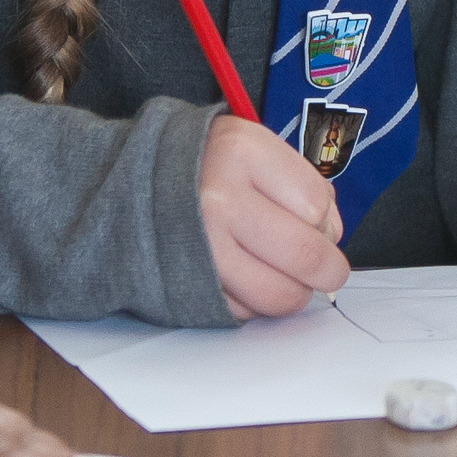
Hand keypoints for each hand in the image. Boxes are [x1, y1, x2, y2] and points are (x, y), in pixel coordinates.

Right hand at [200, 114, 347, 320]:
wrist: (124, 182)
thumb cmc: (201, 164)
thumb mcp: (249, 144)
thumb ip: (297, 182)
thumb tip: (331, 234)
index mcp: (240, 153)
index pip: (317, 204)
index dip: (327, 221)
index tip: (319, 225)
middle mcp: (218, 199)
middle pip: (305, 254)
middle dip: (328, 270)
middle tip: (328, 270)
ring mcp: (201, 247)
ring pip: (280, 294)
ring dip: (296, 293)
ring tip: (288, 278)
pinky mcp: (187, 284)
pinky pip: (245, 312)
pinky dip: (255, 304)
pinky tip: (246, 280)